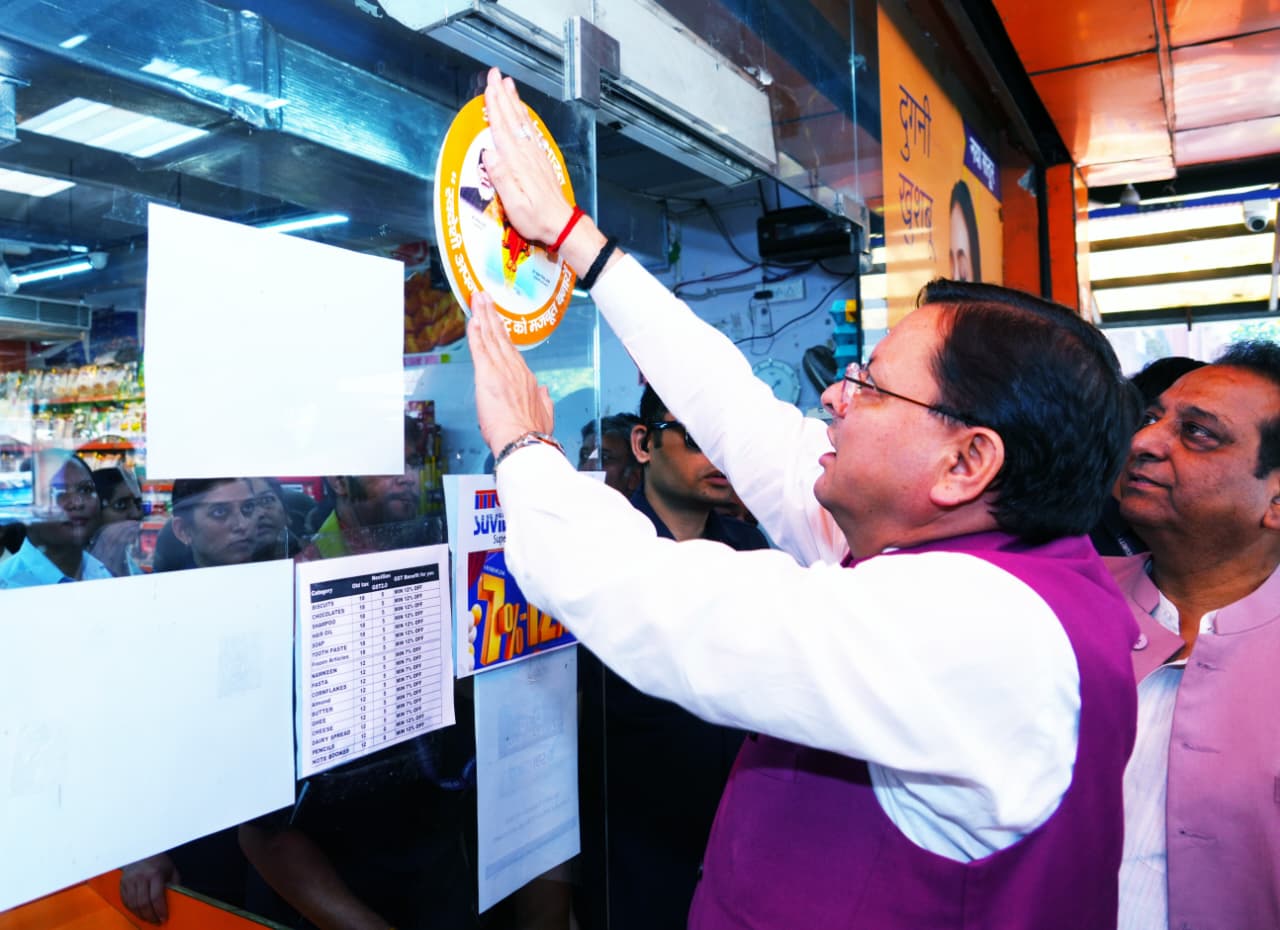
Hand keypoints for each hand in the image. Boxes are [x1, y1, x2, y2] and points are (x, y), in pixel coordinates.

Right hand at [120, 853, 180, 924]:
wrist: (143, 851)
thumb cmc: (159, 862)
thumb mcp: (171, 870)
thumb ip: (174, 885)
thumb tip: (176, 901)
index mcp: (154, 873)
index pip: (156, 897)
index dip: (160, 910)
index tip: (164, 918)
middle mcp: (140, 877)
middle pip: (143, 903)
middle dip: (150, 916)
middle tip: (156, 921)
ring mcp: (129, 880)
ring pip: (133, 905)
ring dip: (141, 915)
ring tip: (149, 918)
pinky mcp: (122, 884)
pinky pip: (126, 902)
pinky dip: (133, 910)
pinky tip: (140, 912)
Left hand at [468, 290, 553, 454]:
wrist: (523, 441)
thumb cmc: (532, 434)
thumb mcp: (545, 415)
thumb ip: (544, 401)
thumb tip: (544, 391)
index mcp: (527, 379)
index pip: (511, 351)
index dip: (503, 334)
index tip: (498, 321)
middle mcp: (515, 370)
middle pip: (501, 337)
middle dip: (492, 315)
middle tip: (484, 298)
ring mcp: (502, 370)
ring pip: (490, 337)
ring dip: (483, 316)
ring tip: (477, 300)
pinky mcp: (487, 375)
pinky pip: (479, 348)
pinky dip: (475, 333)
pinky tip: (471, 320)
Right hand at [481, 68, 575, 245]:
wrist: (561, 224)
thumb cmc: (535, 218)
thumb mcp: (514, 205)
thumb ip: (502, 178)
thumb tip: (490, 154)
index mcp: (517, 164)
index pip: (502, 129)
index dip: (495, 107)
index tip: (489, 87)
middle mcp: (526, 155)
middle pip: (512, 119)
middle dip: (502, 95)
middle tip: (495, 74)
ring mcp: (535, 156)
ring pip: (521, 122)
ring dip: (513, 101)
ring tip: (508, 84)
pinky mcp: (539, 160)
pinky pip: (529, 132)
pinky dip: (523, 117)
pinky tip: (521, 111)